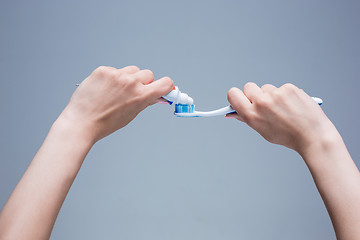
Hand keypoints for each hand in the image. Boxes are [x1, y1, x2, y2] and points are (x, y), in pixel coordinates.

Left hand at [59, 65, 173, 141]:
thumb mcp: (131, 115)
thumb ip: (145, 101)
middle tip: (134, 92)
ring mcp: (116, 74)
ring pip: (132, 70)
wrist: (82, 122)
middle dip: (144, 83)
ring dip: (129, 78)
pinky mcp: (103, 70)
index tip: (163, 88)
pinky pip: (115, 70)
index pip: (166, 83)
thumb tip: (156, 95)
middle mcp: (130, 82)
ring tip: (117, 91)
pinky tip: (105, 89)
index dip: (166, 86)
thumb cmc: (105, 122)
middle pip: (148, 74)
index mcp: (141, 95)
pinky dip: (113, 78)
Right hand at [227, 83, 337, 153]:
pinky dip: (285, 95)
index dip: (235, 96)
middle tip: (263, 104)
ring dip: (271, 95)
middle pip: (248, 87)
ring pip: (266, 88)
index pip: (232, 94)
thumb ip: (247, 118)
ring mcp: (276, 94)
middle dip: (254, 94)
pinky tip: (292, 106)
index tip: (240, 99)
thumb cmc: (288, 136)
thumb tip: (233, 112)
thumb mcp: (263, 130)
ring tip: (283, 109)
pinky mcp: (288, 88)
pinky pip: (281, 88)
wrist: (312, 135)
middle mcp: (261, 103)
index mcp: (251, 115)